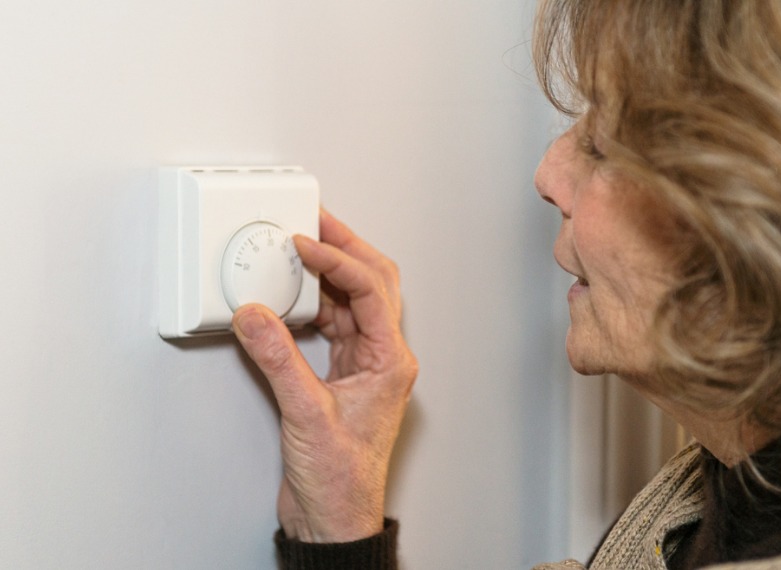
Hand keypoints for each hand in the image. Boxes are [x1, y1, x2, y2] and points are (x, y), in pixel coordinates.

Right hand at [232, 209, 417, 542]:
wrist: (334, 518)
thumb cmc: (342, 479)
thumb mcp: (305, 413)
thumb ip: (277, 360)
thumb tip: (254, 315)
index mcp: (390, 360)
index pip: (371, 290)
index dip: (338, 260)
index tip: (305, 243)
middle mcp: (382, 357)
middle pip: (373, 284)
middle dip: (346, 248)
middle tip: (316, 219)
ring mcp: (362, 365)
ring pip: (353, 301)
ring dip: (330, 272)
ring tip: (303, 245)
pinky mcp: (339, 375)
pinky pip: (331, 324)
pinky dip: (312, 304)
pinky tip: (290, 294)